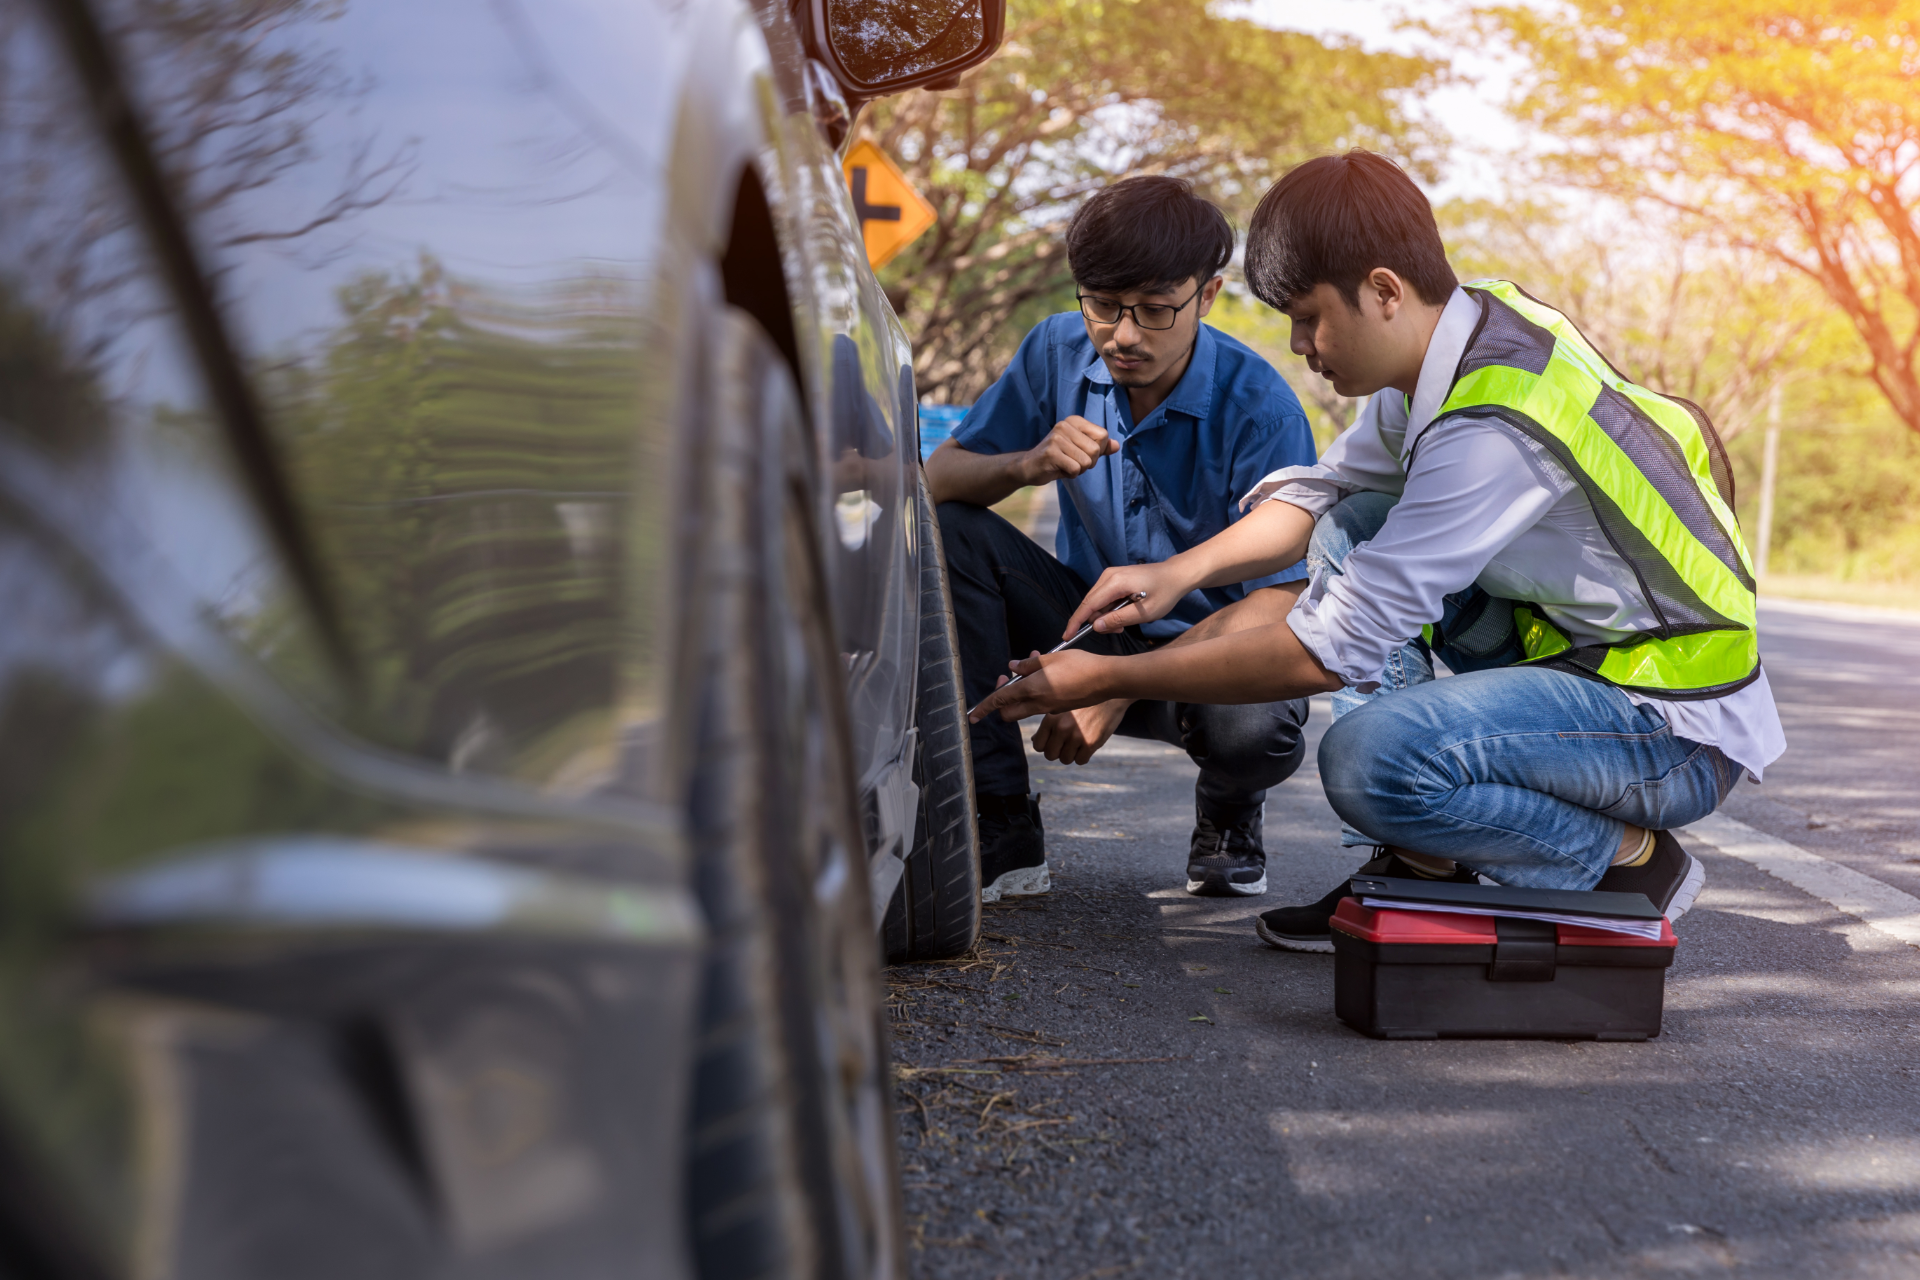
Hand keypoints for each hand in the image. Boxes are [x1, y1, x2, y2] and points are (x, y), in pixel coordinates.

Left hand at [967, 650, 1111, 723]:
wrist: (1107, 680)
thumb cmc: (1081, 665)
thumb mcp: (1052, 658)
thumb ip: (1029, 665)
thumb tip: (1013, 667)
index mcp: (1032, 689)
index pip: (1000, 700)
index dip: (984, 707)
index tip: (973, 715)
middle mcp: (1038, 703)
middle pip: (1009, 713)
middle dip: (1002, 704)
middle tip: (1008, 683)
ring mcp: (1050, 710)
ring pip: (1024, 711)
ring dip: (1021, 698)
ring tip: (1033, 674)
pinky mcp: (1061, 711)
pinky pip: (1041, 709)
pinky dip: (1037, 698)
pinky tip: (1049, 680)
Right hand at [1020, 415, 1119, 484]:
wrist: (1029, 467)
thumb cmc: (1058, 458)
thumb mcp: (1080, 450)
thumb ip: (1099, 447)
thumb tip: (1117, 446)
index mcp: (1074, 421)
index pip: (1103, 436)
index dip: (1098, 450)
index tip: (1082, 453)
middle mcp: (1065, 425)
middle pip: (1095, 450)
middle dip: (1088, 463)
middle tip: (1072, 461)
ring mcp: (1056, 438)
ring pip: (1086, 462)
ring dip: (1078, 470)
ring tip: (1064, 465)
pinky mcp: (1051, 453)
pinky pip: (1075, 469)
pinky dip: (1070, 475)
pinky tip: (1058, 469)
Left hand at [1031, 698, 1132, 764]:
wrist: (1109, 688)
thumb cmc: (1082, 697)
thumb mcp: (1060, 705)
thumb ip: (1047, 722)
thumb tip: (1034, 740)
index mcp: (1050, 718)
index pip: (1038, 745)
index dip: (1046, 745)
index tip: (1053, 740)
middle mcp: (1061, 728)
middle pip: (1050, 755)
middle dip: (1058, 751)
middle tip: (1067, 742)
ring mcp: (1076, 736)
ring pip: (1065, 759)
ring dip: (1071, 753)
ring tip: (1078, 741)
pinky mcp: (1091, 742)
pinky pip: (1081, 760)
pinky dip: (1083, 755)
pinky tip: (1087, 744)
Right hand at [1062, 561, 1192, 637]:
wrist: (1176, 574)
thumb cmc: (1165, 593)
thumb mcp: (1144, 613)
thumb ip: (1118, 619)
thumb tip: (1095, 626)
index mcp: (1115, 583)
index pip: (1088, 605)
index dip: (1076, 622)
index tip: (1067, 636)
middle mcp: (1108, 576)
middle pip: (1090, 603)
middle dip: (1097, 621)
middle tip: (1117, 631)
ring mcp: (1110, 575)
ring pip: (1096, 601)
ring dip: (1105, 616)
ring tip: (1124, 623)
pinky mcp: (1114, 578)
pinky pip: (1103, 597)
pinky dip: (1109, 609)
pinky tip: (1123, 613)